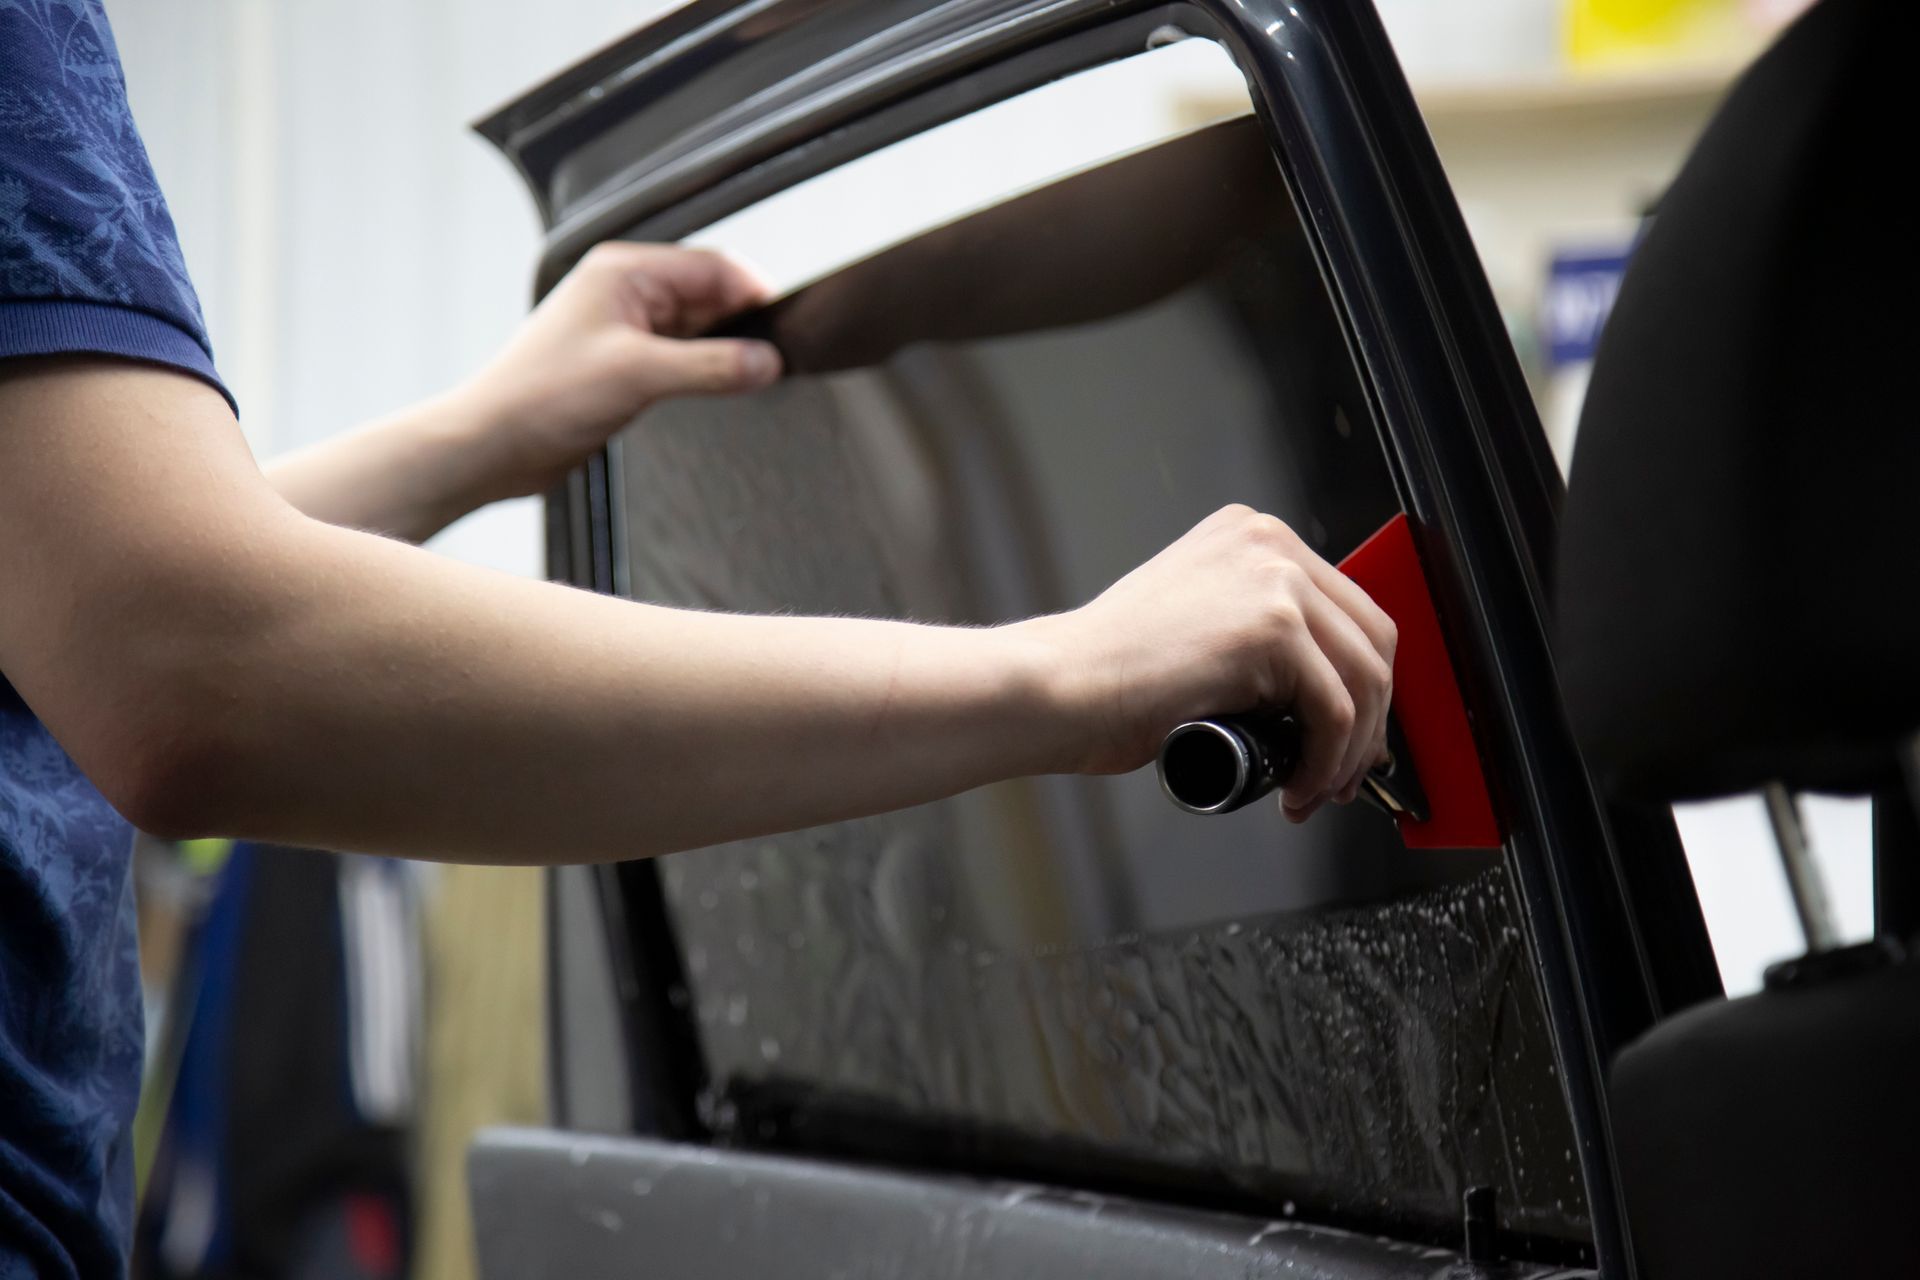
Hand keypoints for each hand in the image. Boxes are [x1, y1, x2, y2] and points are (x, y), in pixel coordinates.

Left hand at [455, 242, 782, 499]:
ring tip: (749, 380)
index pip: (713, 266)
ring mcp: (626, 330)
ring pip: (699, 331)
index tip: (788, 328)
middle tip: (773, 361)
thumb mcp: (639, 375)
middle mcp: (626, 293)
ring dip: (723, 353)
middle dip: (743, 327)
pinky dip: (704, 373)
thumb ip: (712, 367)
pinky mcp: (625, 366)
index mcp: (624, 272)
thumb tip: (769, 362)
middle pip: (710, 297)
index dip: (756, 294)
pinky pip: (682, 359)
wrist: (492, 446)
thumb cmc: (539, 396)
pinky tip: (718, 392)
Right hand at [1018, 505, 1396, 821]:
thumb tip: (1314, 686)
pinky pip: (1335, 711)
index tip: (1348, 736)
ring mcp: (1275, 580)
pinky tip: (1296, 787)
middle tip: (1345, 773)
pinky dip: (1326, 763)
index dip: (1361, 683)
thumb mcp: (1197, 624)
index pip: (1348, 608)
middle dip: (1370, 719)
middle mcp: (1269, 543)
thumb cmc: (1106, 674)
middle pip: (1372, 638)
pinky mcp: (1274, 629)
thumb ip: (1251, 628)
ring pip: (1364, 678)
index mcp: (1252, 535)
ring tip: (1317, 790)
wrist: (1058, 688)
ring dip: (1350, 751)